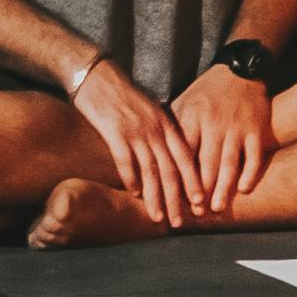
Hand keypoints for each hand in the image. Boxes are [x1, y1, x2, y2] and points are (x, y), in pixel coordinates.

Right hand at [69, 57, 194, 223]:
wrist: (97, 74)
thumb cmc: (121, 93)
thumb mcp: (149, 108)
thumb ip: (160, 129)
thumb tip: (169, 151)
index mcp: (165, 123)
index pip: (185, 157)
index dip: (193, 181)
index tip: (200, 202)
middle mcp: (154, 129)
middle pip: (170, 170)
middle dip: (177, 198)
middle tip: (181, 221)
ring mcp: (135, 131)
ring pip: (150, 171)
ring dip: (155, 197)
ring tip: (158, 218)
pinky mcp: (114, 132)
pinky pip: (126, 161)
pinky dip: (130, 180)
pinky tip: (134, 195)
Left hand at [171, 61, 278, 216]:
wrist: (240, 69)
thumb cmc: (207, 92)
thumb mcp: (184, 103)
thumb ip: (171, 128)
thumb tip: (148, 152)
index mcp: (192, 118)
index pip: (182, 153)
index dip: (177, 177)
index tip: (170, 198)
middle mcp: (214, 124)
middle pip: (205, 163)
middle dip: (199, 190)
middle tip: (193, 212)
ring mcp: (237, 128)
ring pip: (229, 163)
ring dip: (223, 188)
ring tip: (216, 209)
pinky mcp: (257, 130)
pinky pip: (254, 156)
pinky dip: (250, 173)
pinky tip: (243, 190)